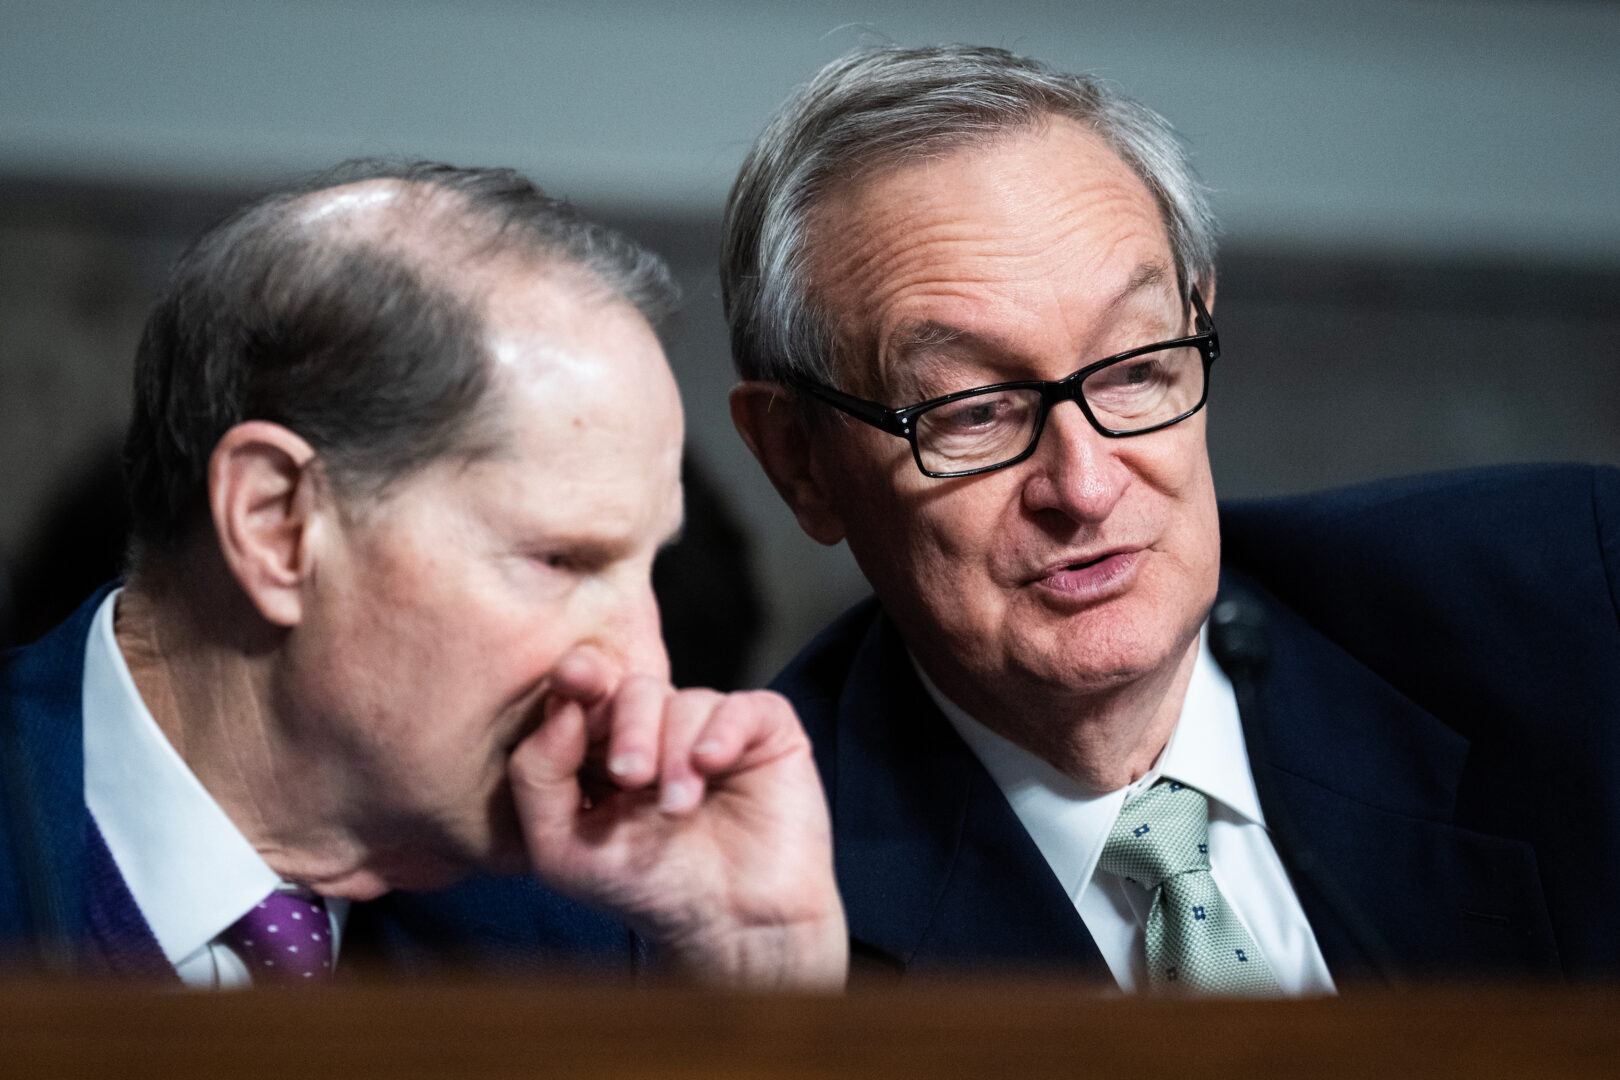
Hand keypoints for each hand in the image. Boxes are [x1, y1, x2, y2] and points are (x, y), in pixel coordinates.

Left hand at [508, 647, 847, 988]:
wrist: (731, 929)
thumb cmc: (648, 891)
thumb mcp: (563, 848)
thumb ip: (537, 777)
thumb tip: (562, 707)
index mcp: (606, 748)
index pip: (586, 697)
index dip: (577, 680)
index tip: (570, 679)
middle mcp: (660, 730)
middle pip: (633, 690)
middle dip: (627, 729)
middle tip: (630, 776)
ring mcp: (713, 728)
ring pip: (685, 701)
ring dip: (676, 756)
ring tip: (679, 811)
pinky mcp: (766, 733)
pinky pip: (743, 706)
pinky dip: (723, 731)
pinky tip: (713, 766)